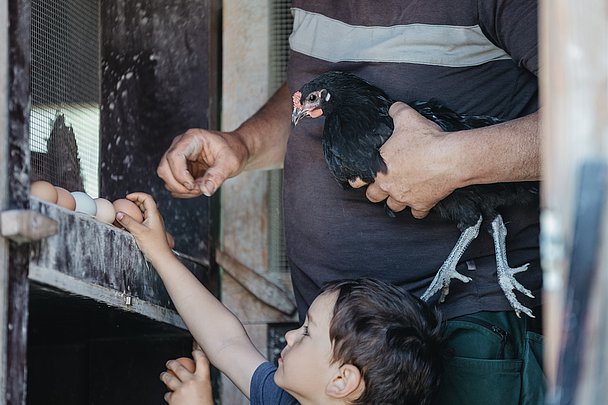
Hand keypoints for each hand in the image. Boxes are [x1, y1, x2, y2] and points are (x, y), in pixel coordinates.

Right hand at [115, 192, 172, 262]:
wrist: (161, 257)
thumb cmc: (154, 246)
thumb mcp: (138, 232)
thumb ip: (128, 222)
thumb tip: (119, 214)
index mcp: (154, 214)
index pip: (147, 198)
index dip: (137, 195)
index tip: (127, 197)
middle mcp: (155, 217)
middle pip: (145, 203)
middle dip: (134, 201)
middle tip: (124, 204)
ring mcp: (153, 223)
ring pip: (143, 211)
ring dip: (134, 210)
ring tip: (125, 212)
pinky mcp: (151, 229)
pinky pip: (142, 219)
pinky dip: (135, 218)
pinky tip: (129, 223)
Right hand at [157, 128, 248, 197]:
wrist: (236, 151)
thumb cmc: (234, 151)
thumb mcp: (230, 163)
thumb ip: (217, 176)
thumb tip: (206, 190)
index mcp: (192, 138)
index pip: (174, 156)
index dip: (180, 175)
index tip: (194, 186)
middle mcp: (181, 145)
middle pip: (164, 168)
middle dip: (178, 185)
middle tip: (199, 190)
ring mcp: (179, 157)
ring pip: (166, 177)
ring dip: (182, 189)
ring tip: (202, 188)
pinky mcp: (180, 167)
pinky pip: (173, 183)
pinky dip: (183, 191)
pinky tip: (199, 188)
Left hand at [161, 350, 213, 404]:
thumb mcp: (207, 391)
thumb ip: (200, 384)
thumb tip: (195, 379)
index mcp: (203, 379)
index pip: (201, 360)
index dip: (197, 352)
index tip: (194, 351)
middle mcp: (192, 381)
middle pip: (179, 367)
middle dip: (172, 363)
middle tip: (169, 363)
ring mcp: (181, 389)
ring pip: (169, 378)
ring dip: (164, 376)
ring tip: (163, 375)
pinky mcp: (172, 398)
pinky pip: (168, 395)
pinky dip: (169, 395)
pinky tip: (170, 396)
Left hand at [352, 102, 459, 218]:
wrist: (449, 157)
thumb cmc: (425, 139)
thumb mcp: (407, 118)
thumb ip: (396, 111)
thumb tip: (393, 107)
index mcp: (379, 168)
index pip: (359, 180)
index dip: (358, 180)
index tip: (357, 182)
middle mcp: (389, 186)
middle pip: (374, 197)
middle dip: (377, 193)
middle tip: (382, 188)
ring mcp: (405, 197)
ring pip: (394, 206)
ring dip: (397, 201)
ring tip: (402, 194)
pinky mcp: (422, 204)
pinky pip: (417, 213)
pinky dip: (419, 209)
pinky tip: (421, 203)